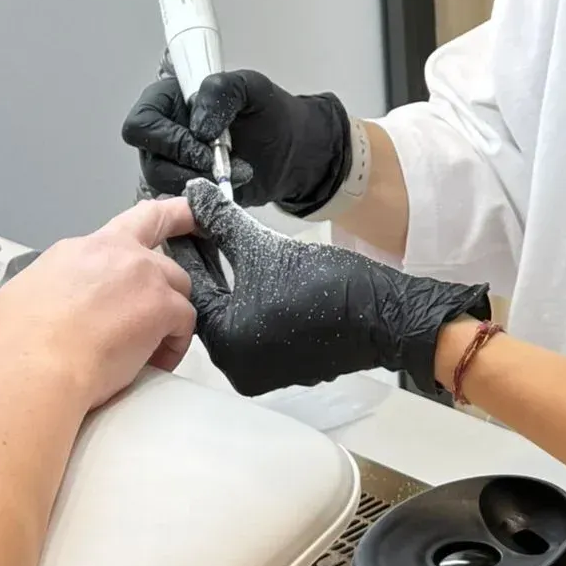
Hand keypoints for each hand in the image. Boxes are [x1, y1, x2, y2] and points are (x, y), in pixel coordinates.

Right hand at [0, 199, 196, 412]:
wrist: (35, 367)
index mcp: (82, 249)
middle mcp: (118, 253)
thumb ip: (54, 288)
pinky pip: (184, 323)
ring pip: (177, 289)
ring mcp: (145, 277)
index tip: (182, 212)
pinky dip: (174, 344)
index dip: (162, 215)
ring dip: (167, 316)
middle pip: (163, 258)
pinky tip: (154, 364)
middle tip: (167, 304)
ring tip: (146, 351)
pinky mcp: (162, 307)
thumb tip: (55, 306)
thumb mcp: (24, 294)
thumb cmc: (17, 341)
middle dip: (168, 279)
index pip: (129, 223)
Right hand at [122, 67, 351, 217]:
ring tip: (237, 170)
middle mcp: (164, 134)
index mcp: (168, 100)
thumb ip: (221, 91)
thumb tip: (198, 127)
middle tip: (219, 160)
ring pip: (164, 186)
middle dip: (187, 163)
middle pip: (150, 158)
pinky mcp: (189, 194)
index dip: (166, 136)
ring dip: (203, 181)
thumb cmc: (268, 113)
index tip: (202, 138)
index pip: (142, 121)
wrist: (291, 150)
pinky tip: (232, 186)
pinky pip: (181, 206)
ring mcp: (174, 167)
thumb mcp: (250, 87)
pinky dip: (208, 198)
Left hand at [173, 178, 488, 398]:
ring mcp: (262, 370)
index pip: (193, 289)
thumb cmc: (327, 284)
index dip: (187, 250)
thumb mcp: (267, 246)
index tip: (181, 223)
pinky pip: (253, 327)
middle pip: (211, 305)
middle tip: (201, 228)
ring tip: (226, 243)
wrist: (384, 313)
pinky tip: (254, 271)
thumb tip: (195, 195)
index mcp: (228, 343)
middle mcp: (238, 366)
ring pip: (233, 316)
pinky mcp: (284, 365)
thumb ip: (223, 223)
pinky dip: (250, 299)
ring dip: (229, 281)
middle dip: (208, 265)